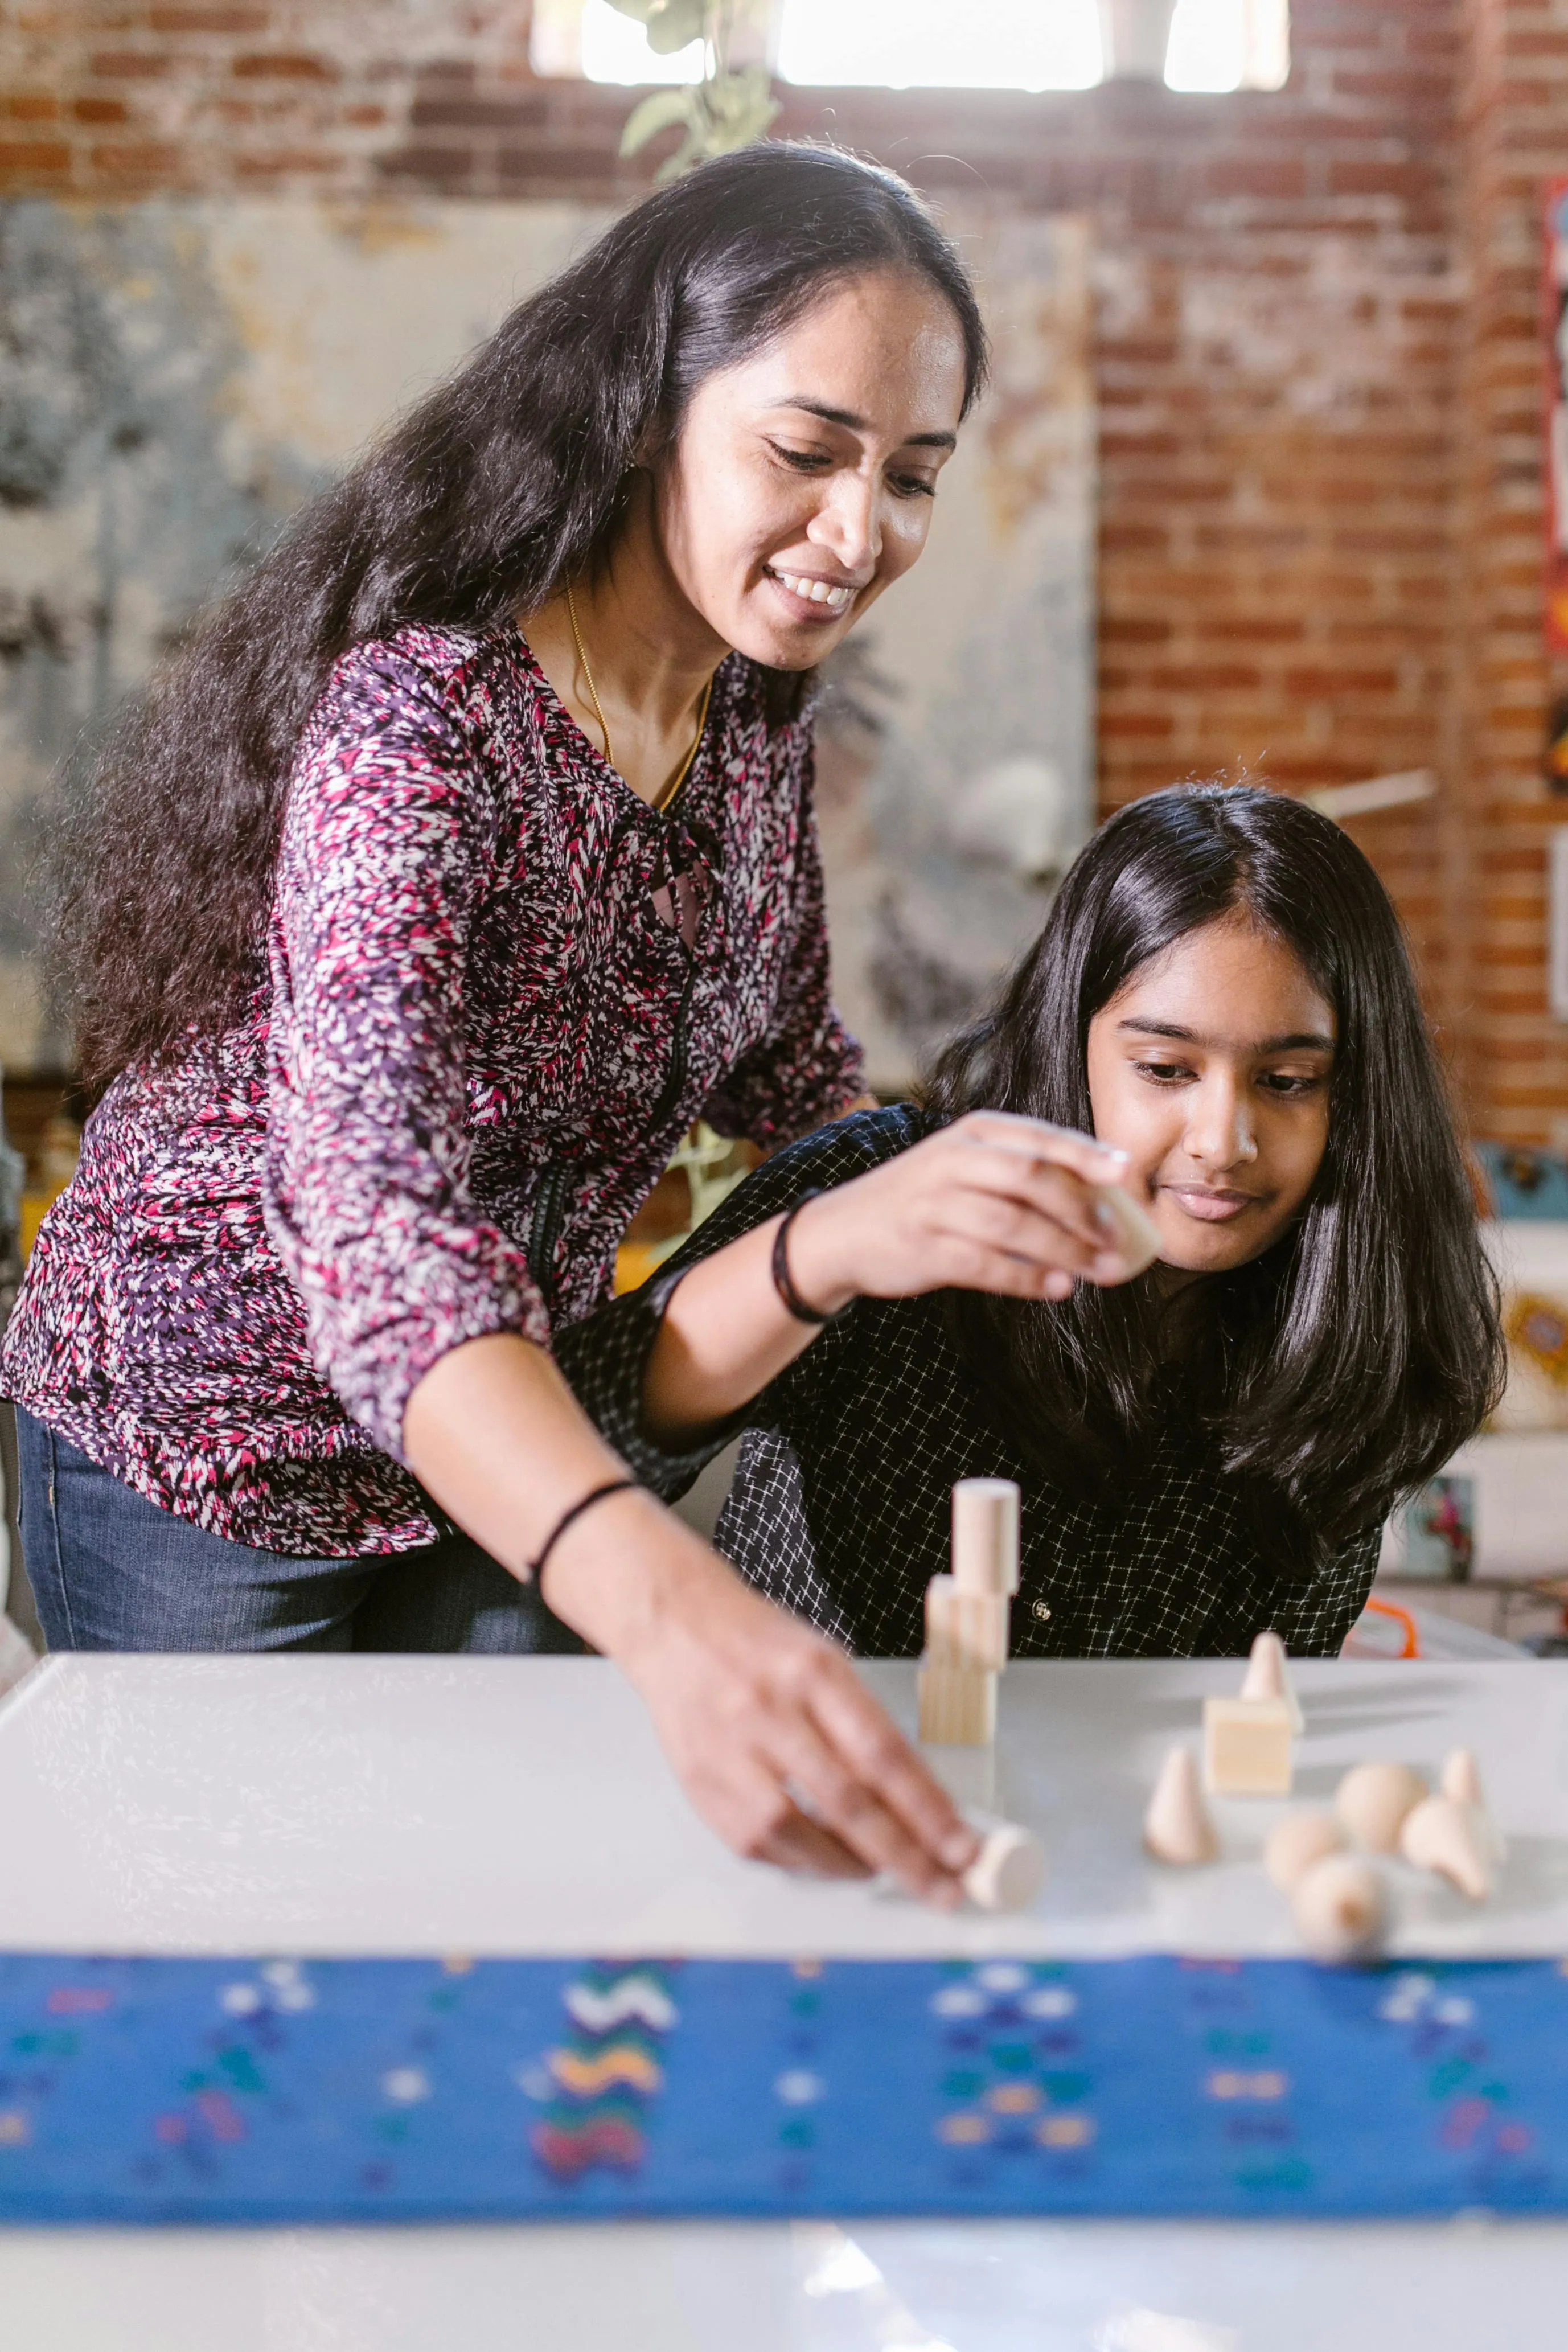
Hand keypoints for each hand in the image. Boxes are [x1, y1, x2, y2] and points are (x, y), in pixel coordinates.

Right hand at [542, 1489, 978, 1902]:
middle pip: (846, 1801)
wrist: (675, 1627)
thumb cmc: (761, 1646)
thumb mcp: (827, 1661)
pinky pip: (757, 1843)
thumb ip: (866, 1727)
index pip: (883, 1753)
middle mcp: (769, 1711)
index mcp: (813, 1672)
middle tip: (943, 1889)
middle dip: (905, 1856)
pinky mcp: (700, 1784)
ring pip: (796, 1832)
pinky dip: (800, 1861)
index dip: (929, 1810)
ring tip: (885, 1872)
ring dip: (850, 1865)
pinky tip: (826, 1859)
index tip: (963, 1849)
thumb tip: (922, 1802)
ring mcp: (728, 1751)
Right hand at [786, 1109, 1157, 1313]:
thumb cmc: (923, 1199)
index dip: (1087, 1155)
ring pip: (1014, 1224)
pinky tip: (1058, 1288)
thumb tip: (1105, 1201)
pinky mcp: (925, 1249)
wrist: (843, 1231)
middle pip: (1031, 1178)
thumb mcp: (965, 1166)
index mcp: (972, 1133)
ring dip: (1065, 1250)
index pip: (1039, 1138)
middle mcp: (952, 1161)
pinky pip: (987, 1264)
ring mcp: (935, 1205)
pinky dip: (1028, 1278)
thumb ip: (1021, 1172)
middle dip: (1083, 1209)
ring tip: (1100, 1271)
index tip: (1127, 1173)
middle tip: (1119, 1239)